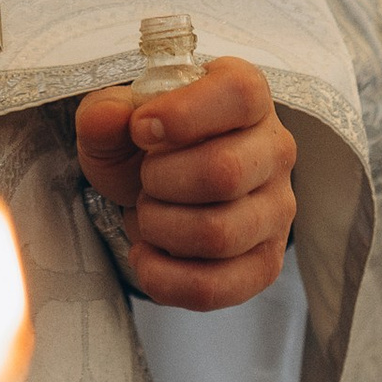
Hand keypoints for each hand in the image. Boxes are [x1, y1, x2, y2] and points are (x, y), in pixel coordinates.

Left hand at [73, 58, 296, 312]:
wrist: (159, 193)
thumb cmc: (147, 147)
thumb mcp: (118, 122)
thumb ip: (104, 114)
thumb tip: (109, 117)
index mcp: (247, 97)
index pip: (240, 94)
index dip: (184, 114)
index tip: (141, 128)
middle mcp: (275, 150)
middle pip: (224, 172)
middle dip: (160, 181)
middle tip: (145, 178)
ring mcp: (277, 210)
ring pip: (218, 233)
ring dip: (160, 227)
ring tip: (150, 213)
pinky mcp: (265, 263)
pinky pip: (215, 287)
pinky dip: (164, 277)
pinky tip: (147, 255)